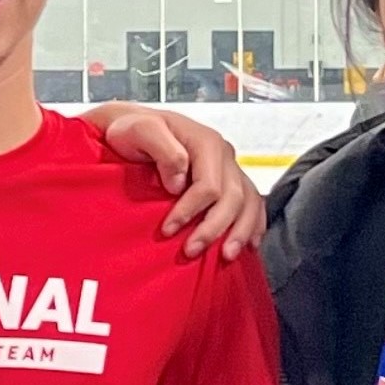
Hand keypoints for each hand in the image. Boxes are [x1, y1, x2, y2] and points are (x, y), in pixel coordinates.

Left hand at [93, 106, 265, 260]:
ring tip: (226, 256)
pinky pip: (252, 203)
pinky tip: (249, 244)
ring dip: (239, 232)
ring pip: (248, 203)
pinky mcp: (229, 180)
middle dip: (213, 229)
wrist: (132, 128)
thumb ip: (162, 150)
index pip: (209, 185)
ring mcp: (229, 168)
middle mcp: (223, 154)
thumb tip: (179, 181)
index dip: (190, 211)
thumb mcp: (139, 131)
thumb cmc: (131, 130)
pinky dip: (254, 224)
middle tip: (190, 251)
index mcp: (206, 142)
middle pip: (232, 198)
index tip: (168, 230)